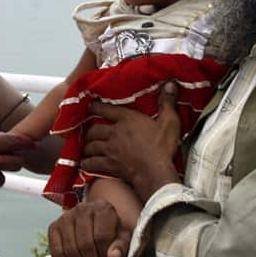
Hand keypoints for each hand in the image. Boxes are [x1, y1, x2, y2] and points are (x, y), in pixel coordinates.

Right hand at [48, 200, 130, 256]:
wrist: (100, 223)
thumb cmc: (114, 233)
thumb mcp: (125, 238)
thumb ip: (122, 247)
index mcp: (103, 207)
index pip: (102, 237)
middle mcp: (82, 208)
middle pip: (85, 245)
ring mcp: (65, 217)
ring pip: (70, 250)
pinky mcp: (54, 227)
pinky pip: (56, 253)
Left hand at [82, 82, 181, 202]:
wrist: (155, 173)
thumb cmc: (162, 148)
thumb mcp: (170, 122)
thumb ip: (167, 103)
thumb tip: (169, 84)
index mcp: (127, 119)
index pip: (106, 109)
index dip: (96, 107)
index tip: (91, 106)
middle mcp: (114, 132)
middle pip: (94, 129)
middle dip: (90, 130)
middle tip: (90, 131)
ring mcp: (109, 149)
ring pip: (90, 146)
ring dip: (87, 146)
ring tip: (87, 147)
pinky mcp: (108, 164)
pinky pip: (91, 163)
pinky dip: (87, 163)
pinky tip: (85, 164)